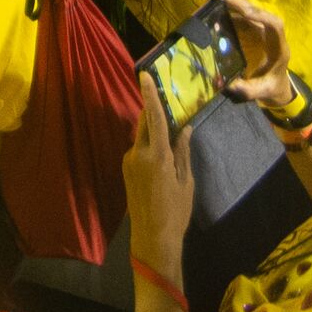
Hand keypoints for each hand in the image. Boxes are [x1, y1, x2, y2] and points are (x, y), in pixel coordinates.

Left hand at [120, 68, 194, 285]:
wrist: (152, 236)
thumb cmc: (176, 210)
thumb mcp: (186, 180)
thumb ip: (183, 151)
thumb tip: (185, 127)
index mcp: (158, 156)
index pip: (153, 118)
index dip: (149, 95)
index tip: (144, 75)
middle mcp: (139, 154)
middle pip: (144, 123)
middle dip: (152, 109)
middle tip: (164, 96)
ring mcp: (129, 161)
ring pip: (142, 136)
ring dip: (152, 129)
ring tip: (169, 127)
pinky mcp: (126, 169)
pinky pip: (138, 148)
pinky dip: (149, 144)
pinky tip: (161, 154)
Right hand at [205, 0, 299, 113]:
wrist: (276, 86)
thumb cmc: (273, 87)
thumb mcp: (263, 92)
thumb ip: (249, 90)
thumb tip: (228, 84)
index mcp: (278, 46)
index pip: (274, 24)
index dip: (259, 15)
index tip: (244, 10)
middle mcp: (270, 33)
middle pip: (255, 11)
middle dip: (236, 0)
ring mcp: (259, 30)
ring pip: (245, 11)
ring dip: (229, 2)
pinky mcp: (250, 31)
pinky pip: (238, 17)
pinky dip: (226, 11)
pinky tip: (213, 8)